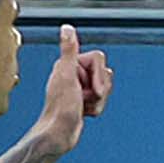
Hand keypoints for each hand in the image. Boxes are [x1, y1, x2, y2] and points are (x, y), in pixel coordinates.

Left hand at [33, 24, 111, 155]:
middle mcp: (72, 74)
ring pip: (105, 87)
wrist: (58, 135)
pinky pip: (101, 100)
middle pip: (104, 73)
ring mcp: (78, 88)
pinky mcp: (82, 101)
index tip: (91, 88)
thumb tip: (66, 27)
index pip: (99, 58)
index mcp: (68, 64)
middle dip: (101, 89)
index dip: (99, 75)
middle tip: (85, 98)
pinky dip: (97, 108)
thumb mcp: (67, 76)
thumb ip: (69, 50)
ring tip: (84, 108)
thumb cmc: (61, 108)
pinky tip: (85, 114)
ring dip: (99, 101)